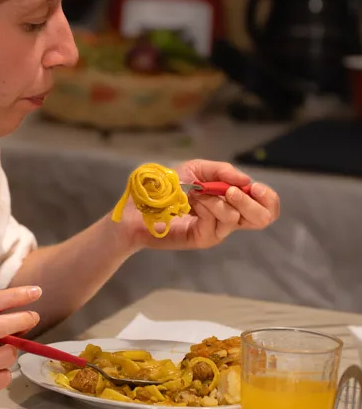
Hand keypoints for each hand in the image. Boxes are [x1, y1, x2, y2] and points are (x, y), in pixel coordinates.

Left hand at [121, 159, 279, 249]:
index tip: (254, 187)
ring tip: (197, 195)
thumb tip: (246, 181)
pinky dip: (206, 207)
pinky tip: (191, 203)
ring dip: (217, 199)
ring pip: (236, 218)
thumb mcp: (196, 170)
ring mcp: (216, 230)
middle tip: (231, 192)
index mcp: (231, 201)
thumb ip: (222, 172)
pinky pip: (217, 224)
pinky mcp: (202, 238)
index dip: (268, 198)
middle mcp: (228, 217)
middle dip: (251, 202)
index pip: (266, 206)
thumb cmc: (166, 186)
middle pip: (263, 218)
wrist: (140, 204)